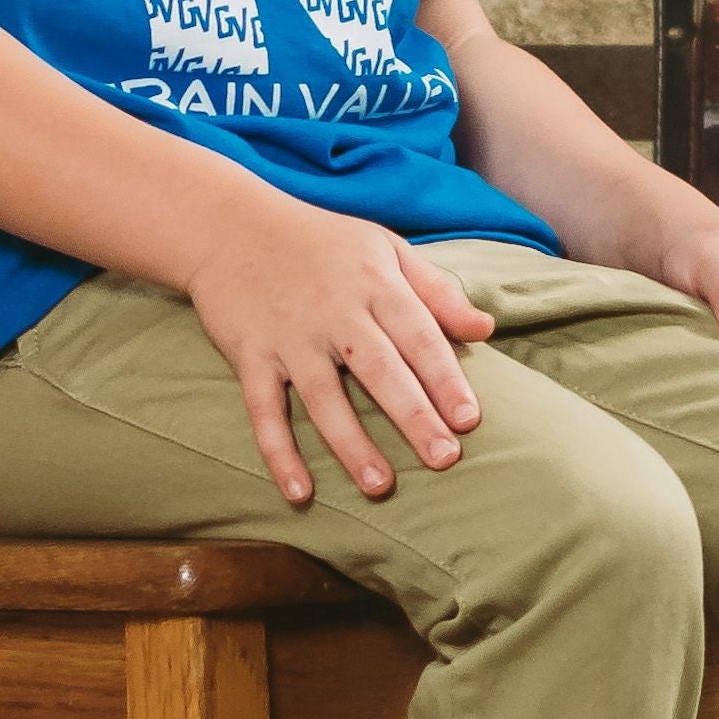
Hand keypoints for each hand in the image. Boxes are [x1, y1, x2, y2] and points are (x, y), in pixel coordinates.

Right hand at [181, 194, 494, 505]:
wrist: (232, 227)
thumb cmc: (323, 242)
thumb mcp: (386, 249)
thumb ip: (437, 290)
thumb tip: (485, 329)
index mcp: (375, 284)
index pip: (418, 336)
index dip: (445, 379)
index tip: (470, 420)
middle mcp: (334, 312)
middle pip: (379, 371)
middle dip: (413, 417)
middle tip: (444, 459)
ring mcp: (290, 336)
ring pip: (324, 397)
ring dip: (351, 444)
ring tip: (380, 486)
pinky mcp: (250, 355)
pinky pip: (263, 410)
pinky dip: (279, 452)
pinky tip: (300, 492)